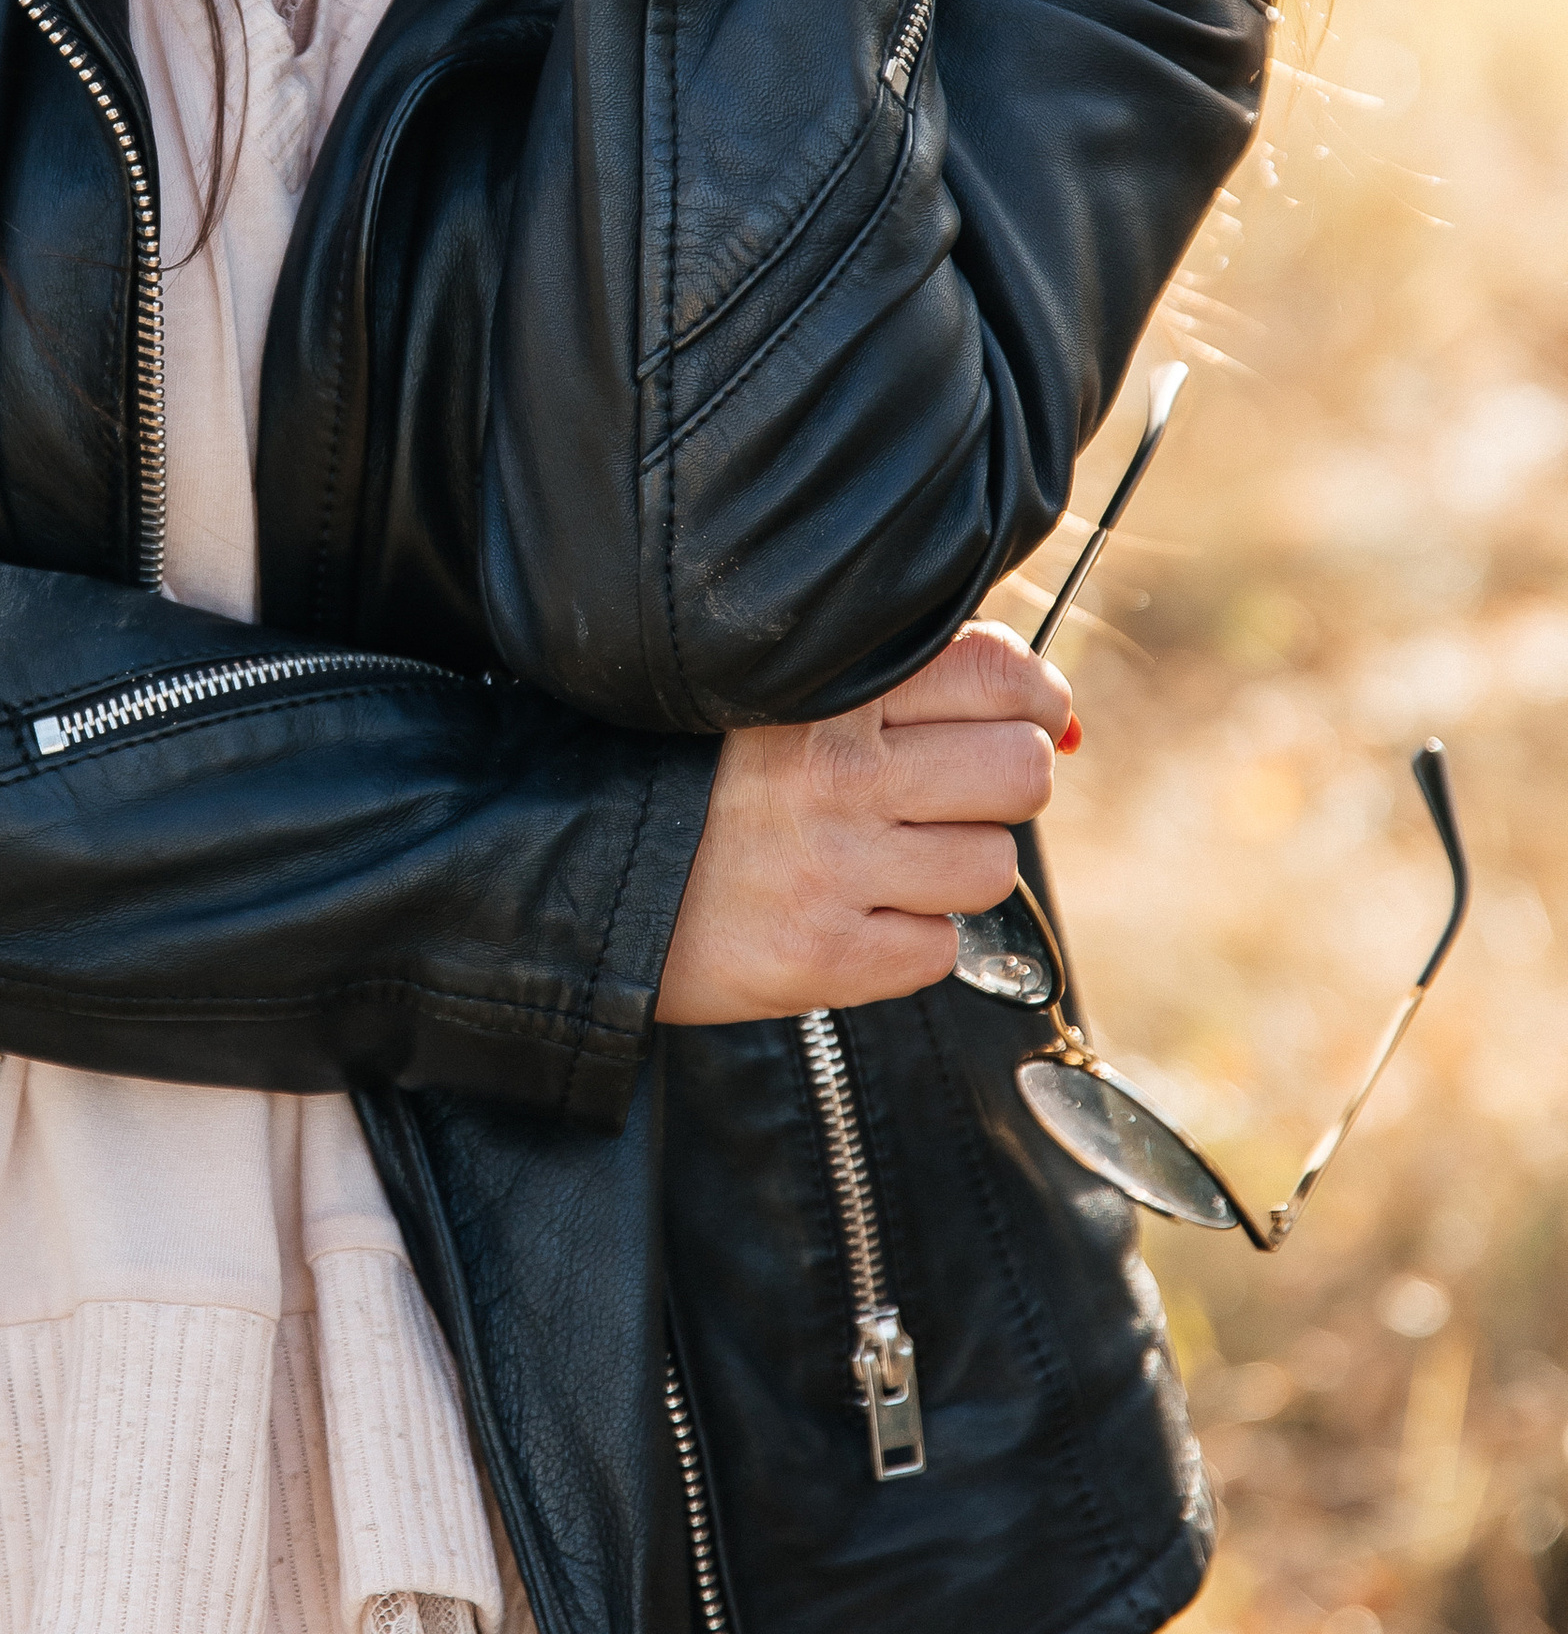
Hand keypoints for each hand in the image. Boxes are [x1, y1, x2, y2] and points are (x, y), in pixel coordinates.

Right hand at [658, 625, 1071, 1024]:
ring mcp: (832, 870)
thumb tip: (1059, 714)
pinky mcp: (824, 960)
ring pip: (993, 868)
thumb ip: (899, 681)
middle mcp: (835, 773)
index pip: (1000, 673)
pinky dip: (907, 941)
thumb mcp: (773, 697)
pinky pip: (940, 951)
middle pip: (1021, 772)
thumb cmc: (689, 780)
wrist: (574, 880)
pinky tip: (849, 916)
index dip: (1034, 700)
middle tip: (951, 793)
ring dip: (953, 869)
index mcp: (826, 689)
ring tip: (884, 860)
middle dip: (1003, 786)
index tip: (1023, 717)